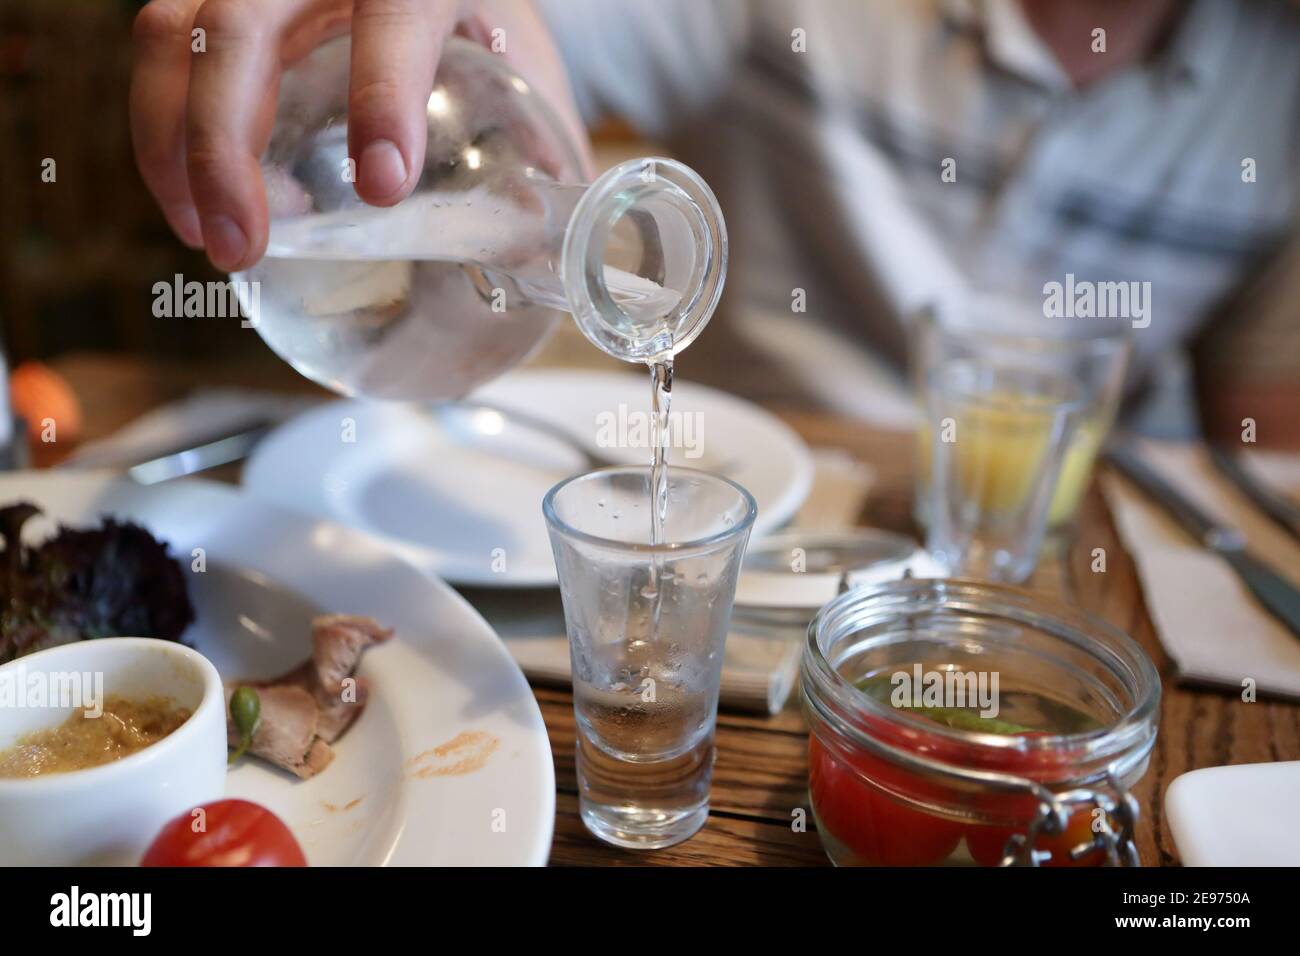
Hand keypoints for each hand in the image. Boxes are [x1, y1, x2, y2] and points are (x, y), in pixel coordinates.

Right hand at [130, 0, 588, 271]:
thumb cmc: (484, 22)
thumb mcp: (521, 67)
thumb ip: (530, 136)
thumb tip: (541, 245)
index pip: (395, 11)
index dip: (384, 93)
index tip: (383, 186)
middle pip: (242, 25)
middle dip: (224, 143)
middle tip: (244, 247)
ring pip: (175, 31)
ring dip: (173, 145)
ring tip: (211, 238)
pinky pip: (164, 46)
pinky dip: (164, 133)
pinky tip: (196, 204)